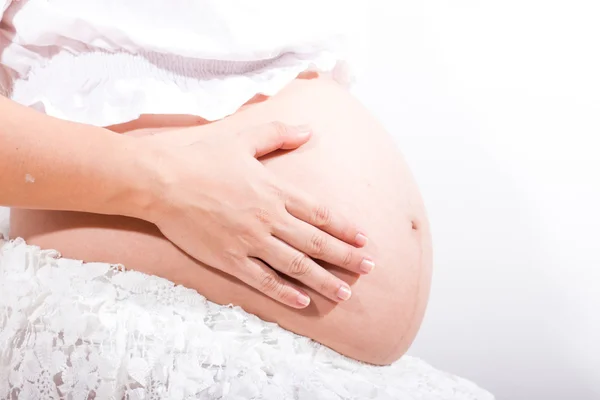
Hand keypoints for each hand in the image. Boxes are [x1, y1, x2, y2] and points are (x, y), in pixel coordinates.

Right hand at [139, 122, 373, 307]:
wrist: (161, 181)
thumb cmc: (201, 157)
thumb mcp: (243, 137)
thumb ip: (278, 134)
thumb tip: (308, 130)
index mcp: (275, 190)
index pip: (320, 213)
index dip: (344, 228)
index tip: (364, 240)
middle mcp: (269, 219)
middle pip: (316, 243)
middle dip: (345, 257)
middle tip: (368, 269)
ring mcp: (250, 242)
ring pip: (296, 266)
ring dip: (323, 280)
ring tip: (344, 293)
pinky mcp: (230, 259)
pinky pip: (263, 280)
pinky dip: (284, 293)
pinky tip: (303, 302)